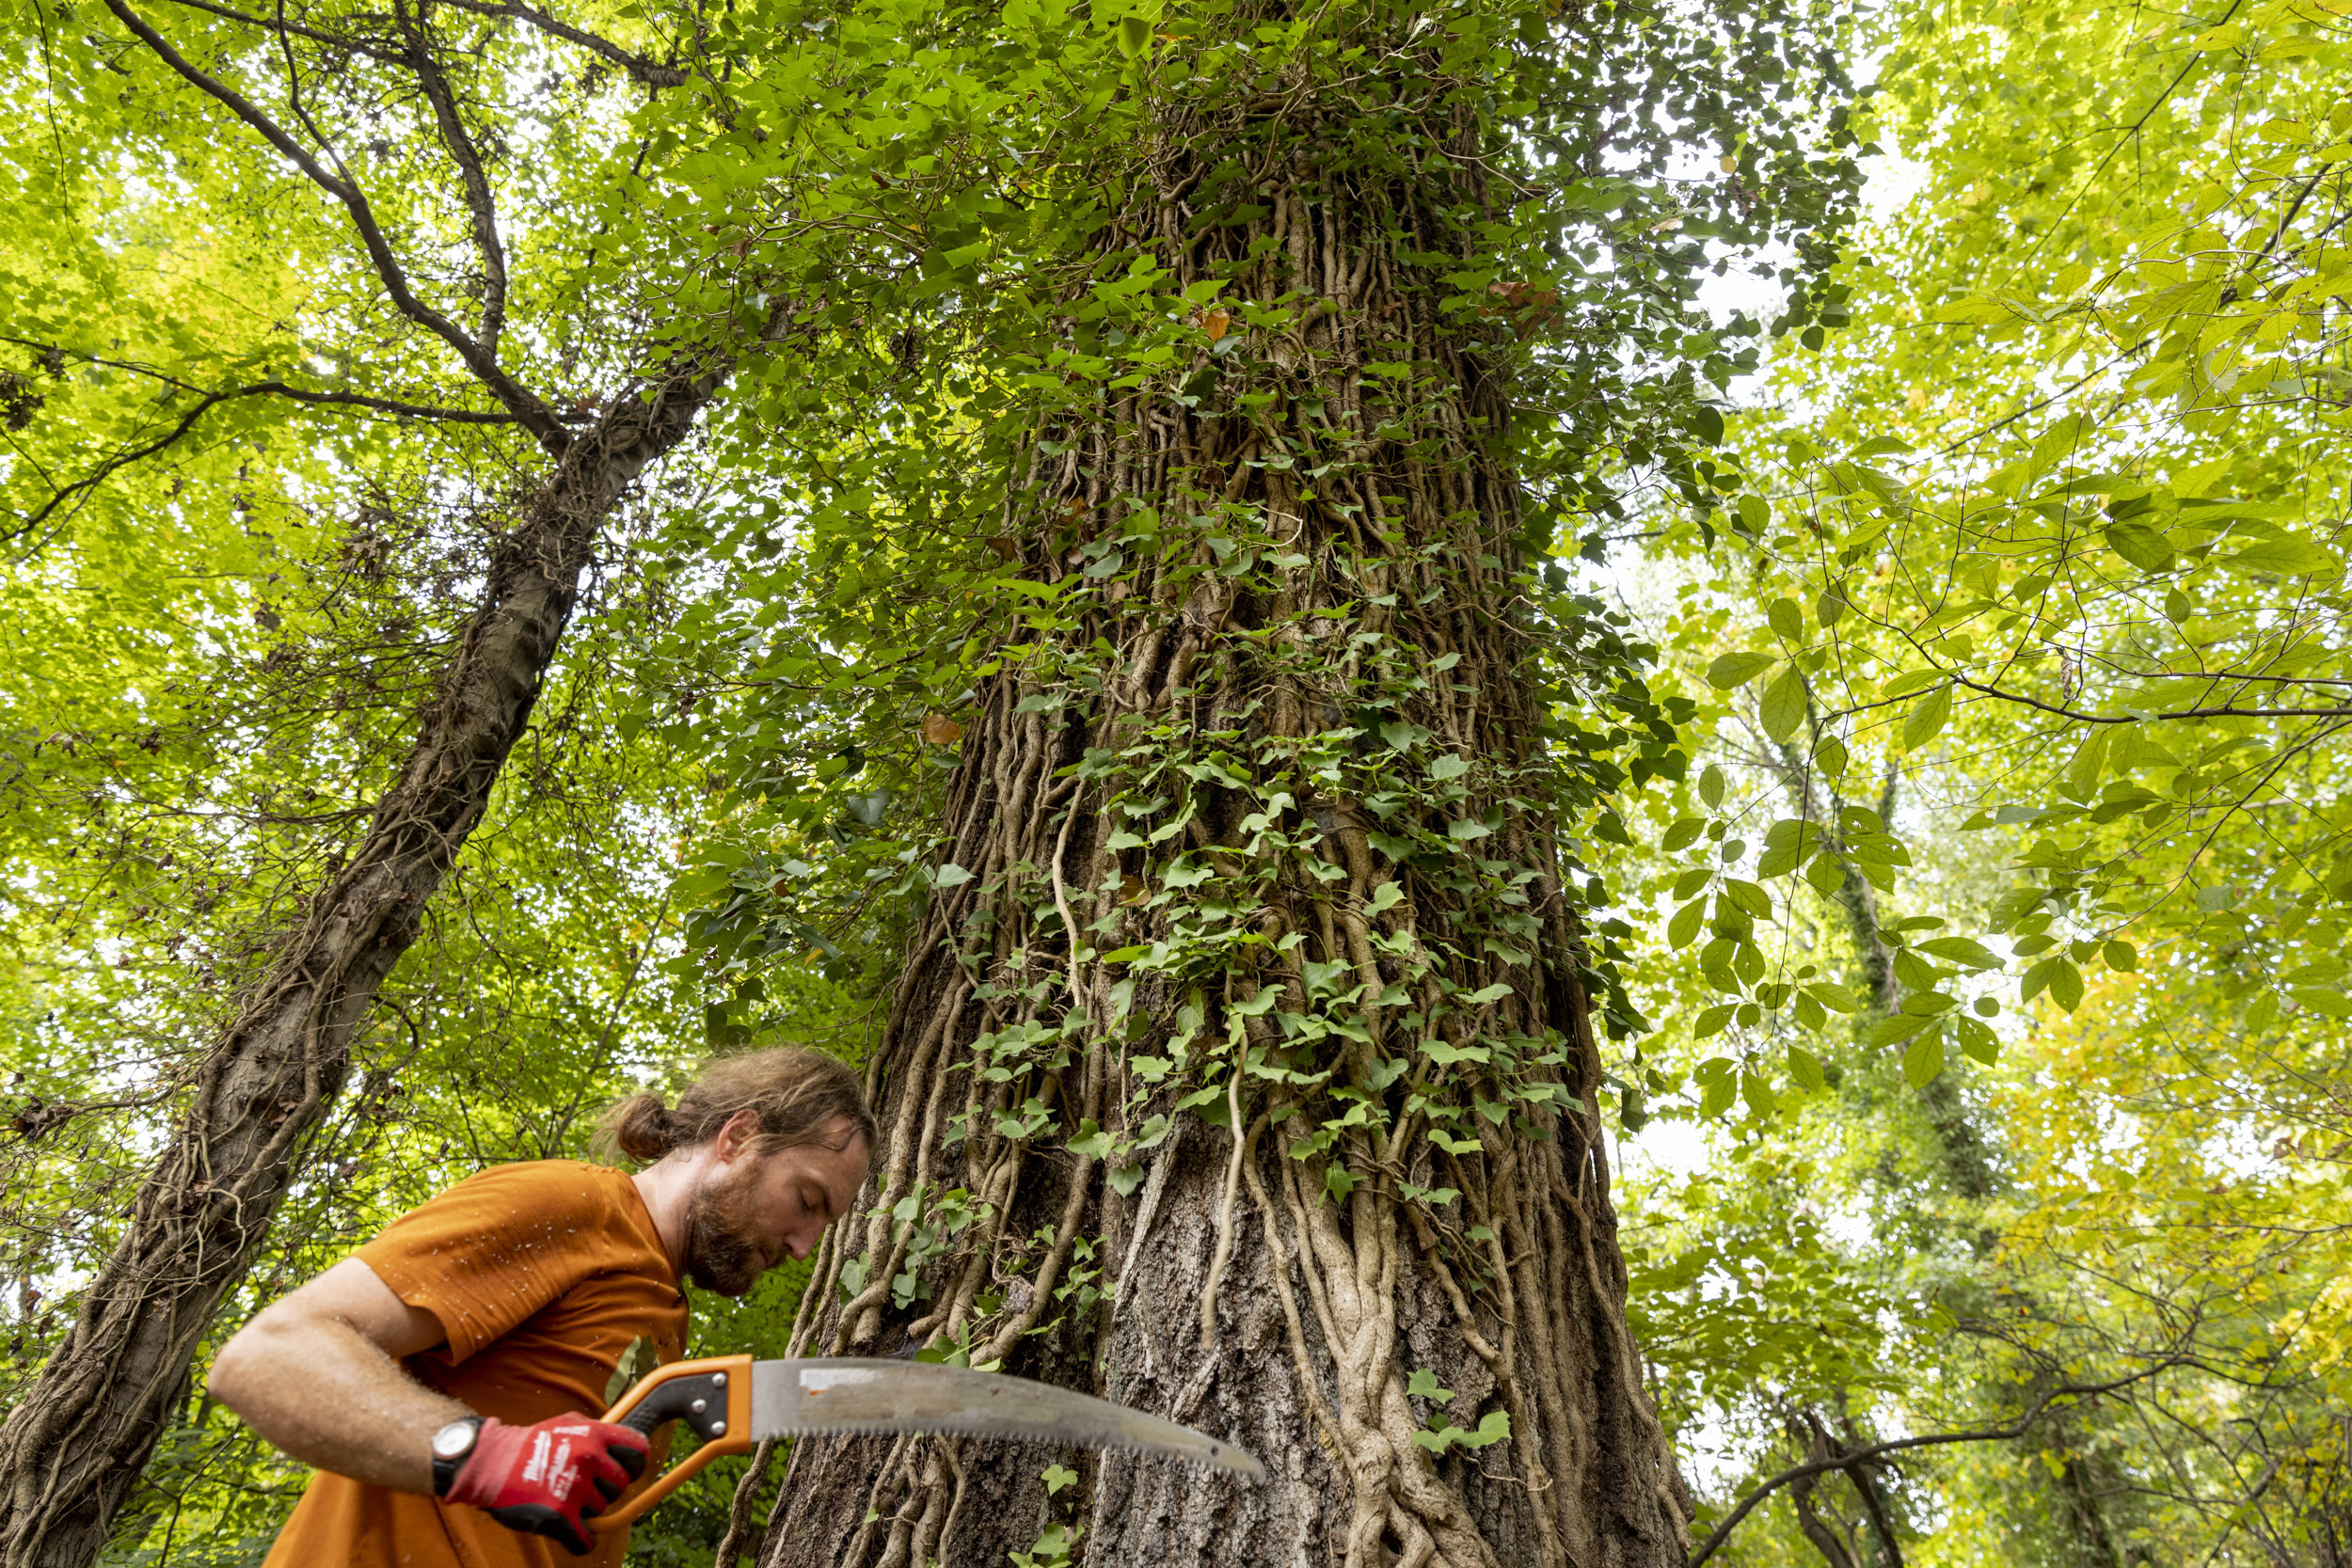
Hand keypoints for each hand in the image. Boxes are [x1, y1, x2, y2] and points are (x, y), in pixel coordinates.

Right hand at [440, 1413, 650, 1554]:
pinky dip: (580, 1541)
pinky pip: (585, 1540)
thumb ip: (597, 1432)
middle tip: (585, 1487)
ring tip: (562, 1497)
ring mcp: (574, 1487)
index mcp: (593, 1434)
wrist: (489, 1464)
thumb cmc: (529, 1444)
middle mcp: (587, 1458)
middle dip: (606, 1489)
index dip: (635, 1463)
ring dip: (586, 1509)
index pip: (638, 1450)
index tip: (626, 1471)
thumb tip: (628, 1444)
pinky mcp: (558, 1515)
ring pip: (601, 1510)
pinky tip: (570, 1530)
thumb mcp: (567, 1424)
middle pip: (621, 1485)